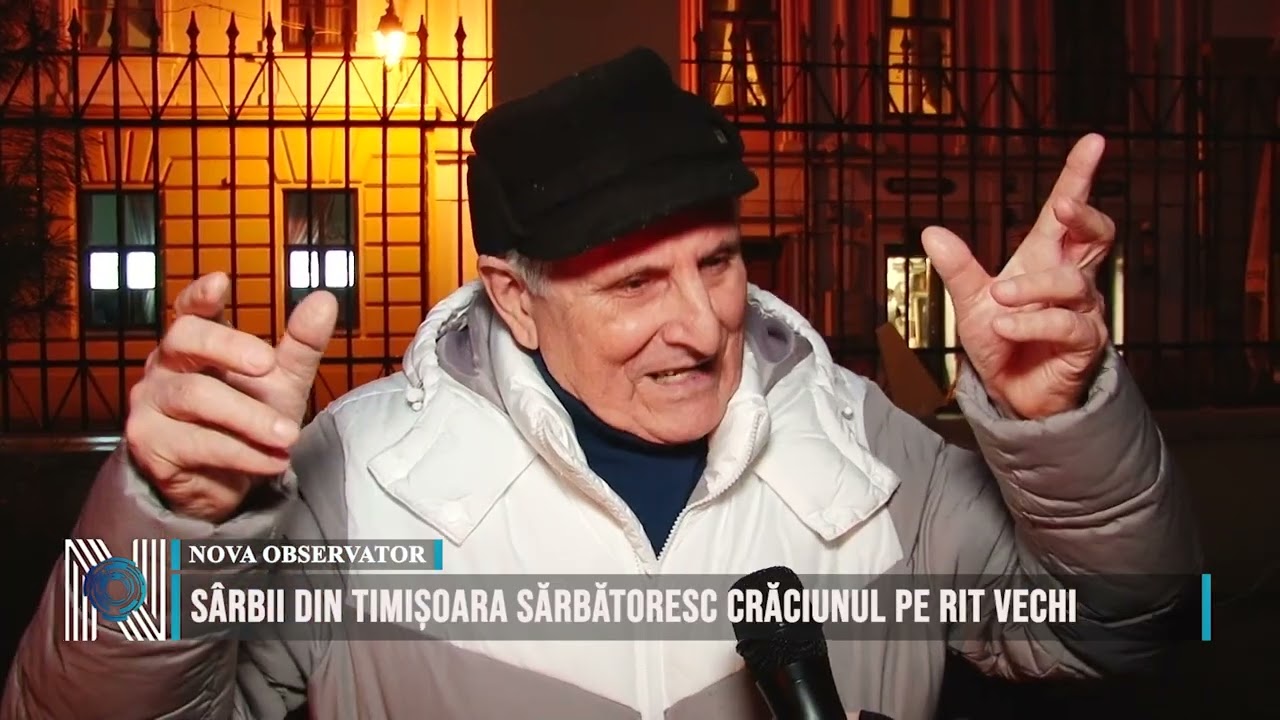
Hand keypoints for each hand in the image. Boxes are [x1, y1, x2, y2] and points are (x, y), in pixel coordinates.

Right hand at [124, 272, 337, 521]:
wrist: (225, 484)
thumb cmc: (249, 421)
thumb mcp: (283, 381)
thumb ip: (301, 344)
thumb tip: (324, 299)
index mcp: (195, 343)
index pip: (189, 309)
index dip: (201, 294)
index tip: (221, 281)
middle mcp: (165, 365)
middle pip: (184, 338)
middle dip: (228, 346)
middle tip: (268, 364)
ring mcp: (150, 402)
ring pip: (195, 396)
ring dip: (249, 417)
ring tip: (288, 435)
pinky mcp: (149, 443)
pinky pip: (197, 443)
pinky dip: (243, 453)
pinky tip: (274, 459)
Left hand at [922, 134, 1115, 418]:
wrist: (1011, 392)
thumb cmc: (1001, 342)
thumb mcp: (971, 301)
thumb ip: (957, 267)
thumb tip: (931, 232)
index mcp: (1044, 259)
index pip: (1065, 213)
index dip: (1080, 177)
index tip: (1093, 142)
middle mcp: (1070, 279)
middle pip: (1097, 235)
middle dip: (1085, 215)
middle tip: (1064, 205)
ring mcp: (1082, 310)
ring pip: (1072, 282)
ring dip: (1032, 287)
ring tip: (999, 297)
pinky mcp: (1083, 343)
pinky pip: (1066, 324)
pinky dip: (1031, 322)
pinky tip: (1005, 324)